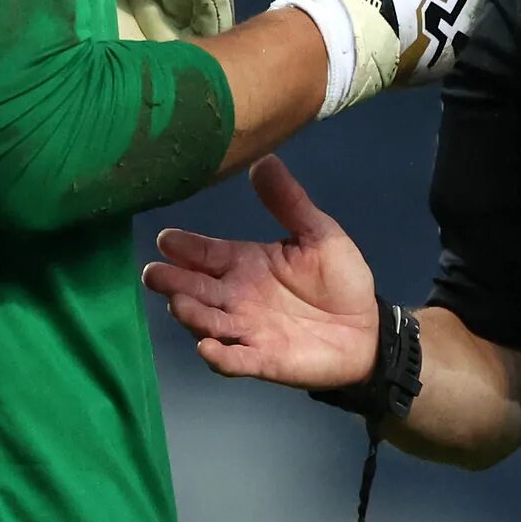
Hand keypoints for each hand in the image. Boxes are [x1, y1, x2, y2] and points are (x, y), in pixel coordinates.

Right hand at [141, 157, 379, 391]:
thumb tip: (263, 161)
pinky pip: (236, 360)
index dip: (185, 248)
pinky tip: (207, 348)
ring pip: (209, 323)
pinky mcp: (263, 359)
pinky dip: (220, 357)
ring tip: (178, 303)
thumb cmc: (338, 279)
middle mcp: (236, 297)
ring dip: (192, 315)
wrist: (367, 327)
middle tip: (154, 274)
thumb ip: (290, 203)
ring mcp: (246, 330)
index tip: (166, 240)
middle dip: (173, 282)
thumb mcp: (319, 234)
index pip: (207, 254)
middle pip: (196, 289)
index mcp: (244, 263)